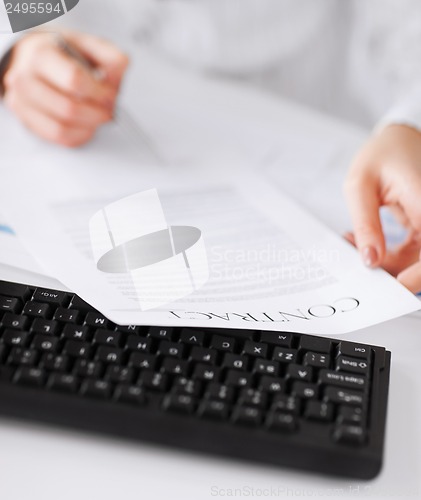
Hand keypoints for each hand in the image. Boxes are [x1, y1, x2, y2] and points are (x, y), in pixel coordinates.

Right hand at [2, 30, 128, 146]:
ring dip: (89, 126)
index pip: (74, 80)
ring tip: (98, 116)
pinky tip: (87, 126)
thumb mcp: (89, 45)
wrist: (35, 57)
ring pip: (62, 128)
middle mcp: (25, 78)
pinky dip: (79, 135)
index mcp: (41, 54)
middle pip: (69, 108)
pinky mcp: (27, 120)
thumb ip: (110, 57)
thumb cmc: (62, 53)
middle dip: (97, 113)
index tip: (111, 95)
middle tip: (108, 110)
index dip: (99, 92)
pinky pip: (58, 137)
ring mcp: (22, 102)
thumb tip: (118, 74)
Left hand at [345, 124, 420, 292]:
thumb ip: (365, 223)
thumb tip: (370, 260)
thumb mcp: (360, 185)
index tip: (398, 284)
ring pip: (419, 260)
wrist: (398, 140)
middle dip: (398, 273)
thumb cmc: (380, 155)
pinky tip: (364, 244)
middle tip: (364, 269)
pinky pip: (414, 253)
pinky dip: (389, 257)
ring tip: (353, 246)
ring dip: (388, 265)